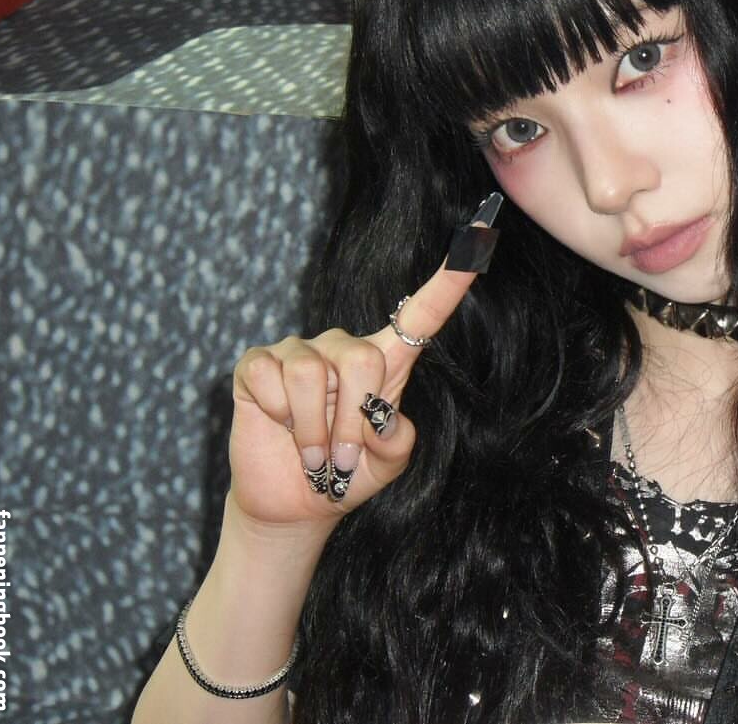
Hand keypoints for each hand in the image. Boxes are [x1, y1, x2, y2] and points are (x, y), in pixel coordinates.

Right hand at [226, 197, 500, 540]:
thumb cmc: (348, 476)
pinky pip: (273, 379)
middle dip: (354, 421)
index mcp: (386, 362)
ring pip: (313, 374)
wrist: (293, 502)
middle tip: (342, 459)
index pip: (422, 312)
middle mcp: (344, 346)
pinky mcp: (257, 364)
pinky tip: (280, 429)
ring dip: (316, 432)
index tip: (481, 235)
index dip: (451, 278)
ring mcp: (298, 352)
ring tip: (314, 457)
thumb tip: (381, 421)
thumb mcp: (386, 466)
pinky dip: (282, 418)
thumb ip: (397, 444)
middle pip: (363, 359)